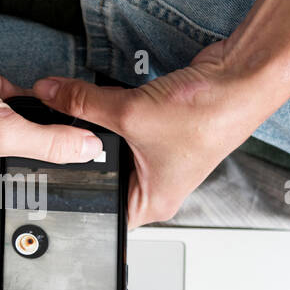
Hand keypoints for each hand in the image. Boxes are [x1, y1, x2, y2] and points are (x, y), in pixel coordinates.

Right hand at [0, 21, 104, 234]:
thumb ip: (48, 143)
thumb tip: (86, 149)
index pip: (11, 224)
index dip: (35, 229)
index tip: (69, 223)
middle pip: (32, 182)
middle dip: (56, 177)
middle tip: (87, 173)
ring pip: (39, 146)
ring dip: (57, 139)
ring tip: (80, 136)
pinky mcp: (4, 109)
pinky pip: (37, 114)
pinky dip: (50, 109)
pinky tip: (62, 108)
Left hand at [34, 42, 273, 226]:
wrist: (241, 78)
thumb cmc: (208, 116)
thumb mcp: (131, 112)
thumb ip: (82, 104)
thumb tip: (50, 94)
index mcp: (151, 201)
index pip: (100, 211)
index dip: (73, 192)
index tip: (48, 171)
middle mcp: (155, 184)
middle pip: (102, 175)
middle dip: (81, 153)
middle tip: (58, 137)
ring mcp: (158, 157)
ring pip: (111, 146)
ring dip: (97, 129)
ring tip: (83, 115)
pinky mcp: (159, 128)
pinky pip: (124, 125)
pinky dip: (113, 112)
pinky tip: (105, 100)